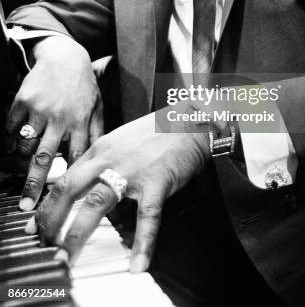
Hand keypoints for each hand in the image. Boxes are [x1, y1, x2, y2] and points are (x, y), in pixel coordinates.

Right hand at [6, 35, 103, 210]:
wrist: (65, 57)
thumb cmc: (84, 86)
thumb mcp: (97, 108)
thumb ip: (96, 134)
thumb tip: (97, 161)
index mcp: (80, 122)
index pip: (73, 158)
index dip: (67, 180)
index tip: (60, 199)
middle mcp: (60, 117)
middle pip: (44, 158)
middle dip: (34, 185)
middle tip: (26, 206)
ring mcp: (40, 109)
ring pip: (25, 145)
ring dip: (21, 160)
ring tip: (22, 168)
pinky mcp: (23, 100)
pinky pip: (11, 127)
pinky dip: (10, 139)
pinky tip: (14, 143)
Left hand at [30, 111, 209, 272]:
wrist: (189, 121)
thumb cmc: (157, 132)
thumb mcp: (121, 141)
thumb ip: (103, 161)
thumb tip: (85, 184)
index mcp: (100, 149)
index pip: (65, 177)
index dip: (47, 203)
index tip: (35, 224)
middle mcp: (110, 158)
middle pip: (70, 188)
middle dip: (51, 218)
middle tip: (43, 242)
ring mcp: (132, 170)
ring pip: (97, 203)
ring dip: (78, 233)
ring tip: (67, 256)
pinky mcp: (157, 182)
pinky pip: (147, 217)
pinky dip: (143, 243)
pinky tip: (138, 264)